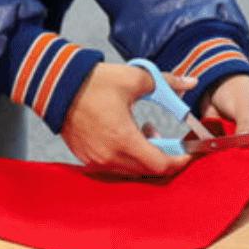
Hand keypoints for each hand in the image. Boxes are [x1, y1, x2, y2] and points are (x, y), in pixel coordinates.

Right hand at [60, 62, 194, 176]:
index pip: (160, 165)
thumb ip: (167, 84)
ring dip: (145, 156)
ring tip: (146, 130)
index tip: (189, 153)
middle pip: (148, 170)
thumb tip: (191, 83)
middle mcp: (110, 157)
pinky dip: (128, 156)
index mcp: (124, 140)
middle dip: (163, 155)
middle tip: (168, 136)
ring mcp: (96, 160)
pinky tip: (127, 134)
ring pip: (131, 170)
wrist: (57, 85)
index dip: (179, 161)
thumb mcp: (136, 78)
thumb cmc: (95, 82)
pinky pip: (115, 167)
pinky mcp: (87, 158)